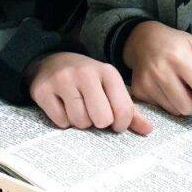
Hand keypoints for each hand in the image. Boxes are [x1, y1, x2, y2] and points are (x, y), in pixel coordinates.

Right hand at [27, 52, 150, 134]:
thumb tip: (148, 131)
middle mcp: (86, 73)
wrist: (51, 61)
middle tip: (93, 113)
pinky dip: (63, 121)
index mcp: (108, 72)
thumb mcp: (109, 87)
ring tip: (77, 108)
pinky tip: (62, 107)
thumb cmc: (87, 80)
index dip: (120, 124)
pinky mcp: (43, 90)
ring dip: (80, 122)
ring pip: (80, 122)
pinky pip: (60, 122)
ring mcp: (63, 80)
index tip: (114, 122)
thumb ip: (128, 109)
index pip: (123, 111)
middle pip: (101, 119)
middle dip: (98, 123)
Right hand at [123, 21, 191, 123]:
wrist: (142, 40)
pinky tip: (165, 86)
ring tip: (178, 84)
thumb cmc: (175, 43)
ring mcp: (148, 82)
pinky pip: (161, 108)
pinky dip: (169, 101)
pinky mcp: (139, 91)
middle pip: (187, 106)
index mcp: (180, 58)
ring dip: (182, 103)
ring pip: (175, 110)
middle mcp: (162, 71)